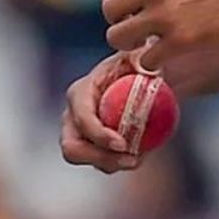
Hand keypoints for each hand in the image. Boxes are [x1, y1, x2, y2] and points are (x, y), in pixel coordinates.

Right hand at [59, 52, 141, 173]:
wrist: (144, 79)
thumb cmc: (140, 63)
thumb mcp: (142, 54)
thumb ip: (142, 57)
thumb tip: (147, 66)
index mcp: (81, 92)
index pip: (82, 118)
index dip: (98, 134)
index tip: (123, 144)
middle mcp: (75, 116)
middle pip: (72, 148)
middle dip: (99, 157)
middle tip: (131, 159)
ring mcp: (83, 135)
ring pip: (91, 160)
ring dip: (115, 163)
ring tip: (139, 156)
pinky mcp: (97, 148)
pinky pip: (107, 163)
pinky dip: (124, 162)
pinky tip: (142, 153)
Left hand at [102, 0, 218, 69]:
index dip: (114, 0)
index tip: (125, 11)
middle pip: (109, 10)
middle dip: (118, 23)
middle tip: (135, 31)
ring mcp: (163, 13)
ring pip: (118, 37)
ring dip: (129, 46)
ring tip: (145, 46)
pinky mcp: (178, 40)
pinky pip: (145, 58)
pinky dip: (152, 63)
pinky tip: (164, 58)